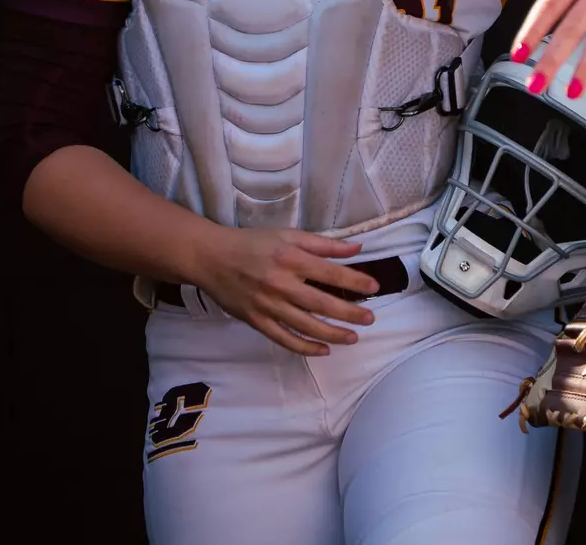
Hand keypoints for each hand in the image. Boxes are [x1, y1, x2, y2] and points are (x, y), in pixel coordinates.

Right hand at [193, 227, 379, 356]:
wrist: (211, 258)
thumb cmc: (251, 243)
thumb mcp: (287, 235)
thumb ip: (322, 243)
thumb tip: (355, 249)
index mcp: (290, 258)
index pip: (330, 272)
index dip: (355, 280)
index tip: (375, 286)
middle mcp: (281, 284)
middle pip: (322, 303)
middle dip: (350, 312)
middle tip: (370, 318)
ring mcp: (268, 306)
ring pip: (306, 325)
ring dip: (333, 334)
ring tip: (353, 338)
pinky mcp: (257, 321)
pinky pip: (285, 339)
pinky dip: (305, 347)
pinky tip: (323, 350)